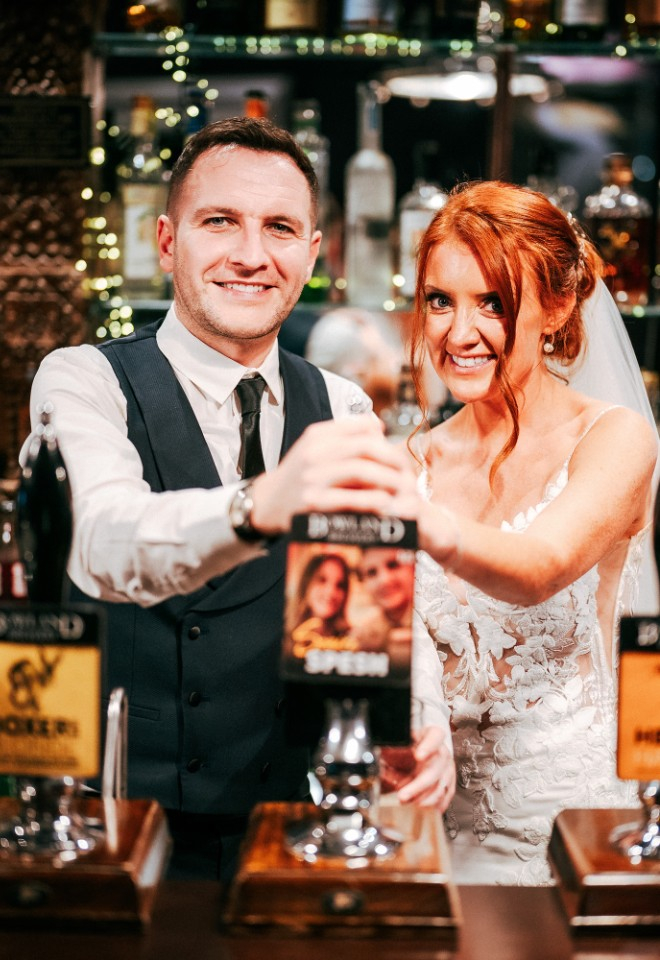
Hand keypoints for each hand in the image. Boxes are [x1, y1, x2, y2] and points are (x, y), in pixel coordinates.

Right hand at [250, 416, 417, 535]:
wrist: (267, 503)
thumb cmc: (299, 475)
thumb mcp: (315, 447)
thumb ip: (344, 435)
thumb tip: (377, 425)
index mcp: (317, 435)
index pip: (362, 428)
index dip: (386, 442)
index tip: (399, 457)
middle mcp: (314, 452)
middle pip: (365, 447)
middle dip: (392, 461)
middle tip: (407, 475)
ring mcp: (312, 476)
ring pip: (360, 471)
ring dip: (387, 480)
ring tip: (401, 490)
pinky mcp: (312, 502)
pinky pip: (350, 498)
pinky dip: (372, 501)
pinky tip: (385, 504)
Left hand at [381, 725, 454, 811]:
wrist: (413, 758)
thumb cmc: (404, 751)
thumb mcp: (392, 747)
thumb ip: (387, 754)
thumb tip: (377, 766)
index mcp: (429, 736)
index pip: (435, 736)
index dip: (429, 746)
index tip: (418, 755)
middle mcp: (441, 752)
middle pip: (437, 767)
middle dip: (419, 785)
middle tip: (403, 795)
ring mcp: (446, 769)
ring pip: (441, 785)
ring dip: (424, 799)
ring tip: (407, 805)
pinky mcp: (448, 784)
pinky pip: (444, 797)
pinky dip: (433, 805)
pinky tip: (421, 809)